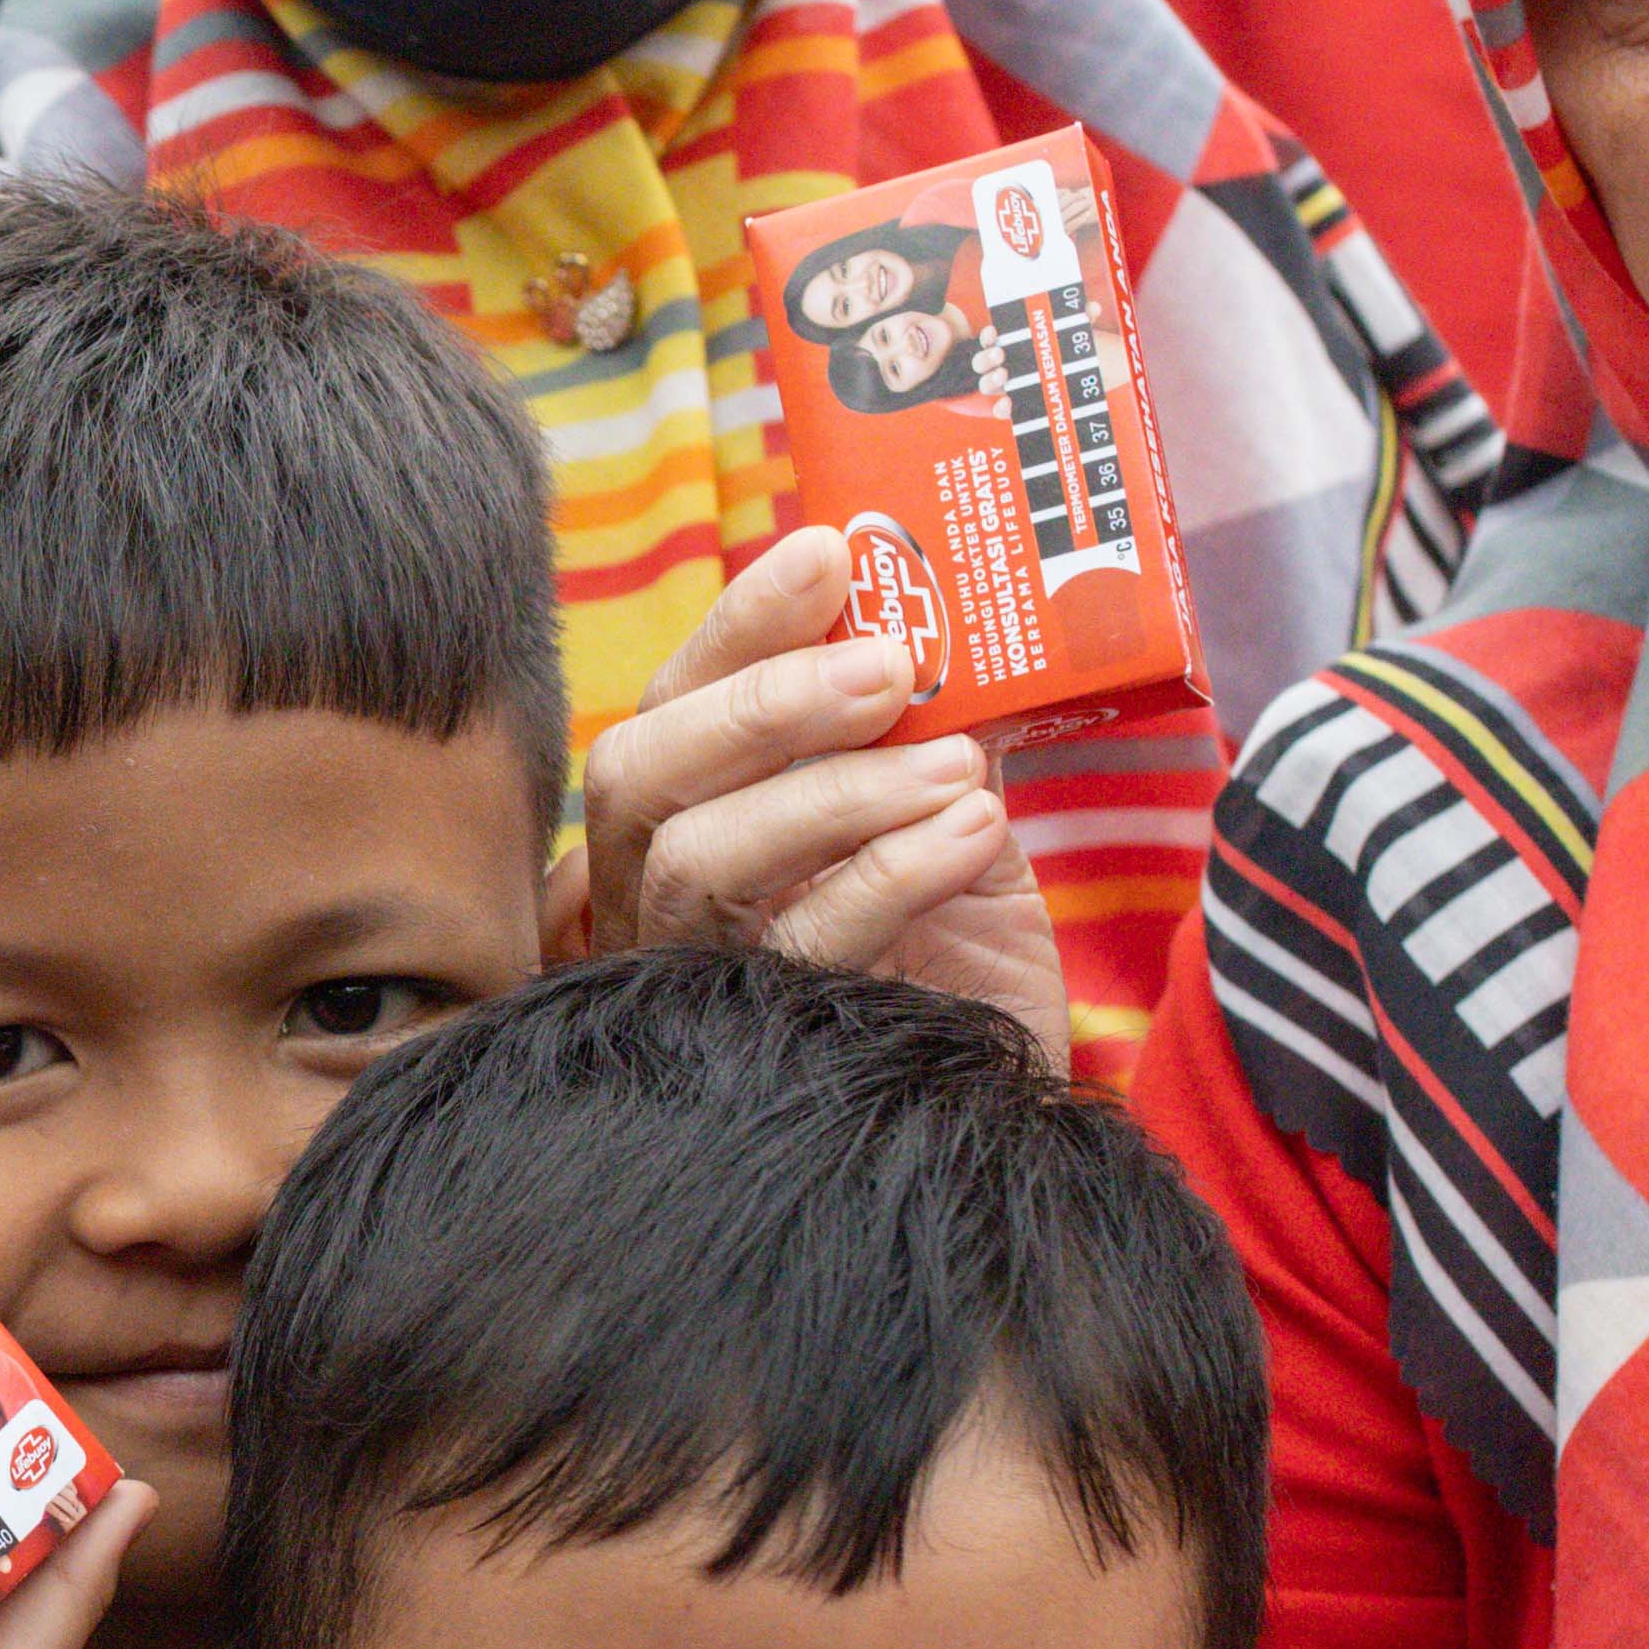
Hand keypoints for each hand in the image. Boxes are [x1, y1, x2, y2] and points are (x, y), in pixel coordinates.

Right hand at [580, 524, 1069, 1062]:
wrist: (1009, 1097)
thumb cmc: (961, 948)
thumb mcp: (945, 810)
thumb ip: (926, 728)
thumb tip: (945, 621)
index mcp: (694, 819)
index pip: (674, 707)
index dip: (737, 624)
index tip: (826, 551)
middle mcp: (662, 898)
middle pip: (639, 778)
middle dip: (763, 704)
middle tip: (887, 664)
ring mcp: (697, 976)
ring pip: (701, 862)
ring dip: (836, 791)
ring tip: (958, 765)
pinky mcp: (765, 1048)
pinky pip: (798, 947)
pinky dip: (889, 873)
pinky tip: (971, 830)